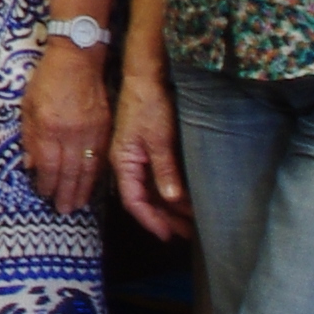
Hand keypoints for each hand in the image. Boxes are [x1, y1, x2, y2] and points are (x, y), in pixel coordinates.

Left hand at [20, 38, 109, 214]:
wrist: (78, 57)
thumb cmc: (47, 79)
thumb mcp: (27, 105)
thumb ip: (28, 136)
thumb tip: (29, 164)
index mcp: (48, 128)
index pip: (47, 166)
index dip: (46, 184)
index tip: (44, 194)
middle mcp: (70, 134)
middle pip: (69, 173)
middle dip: (65, 194)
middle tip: (64, 210)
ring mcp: (90, 132)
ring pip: (87, 169)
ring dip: (82, 190)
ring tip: (78, 205)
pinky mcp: (104, 127)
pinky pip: (100, 157)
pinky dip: (96, 174)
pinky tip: (92, 184)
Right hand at [107, 63, 188, 243]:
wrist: (145, 78)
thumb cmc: (148, 105)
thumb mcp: (158, 139)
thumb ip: (164, 170)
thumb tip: (171, 199)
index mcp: (123, 163)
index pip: (134, 202)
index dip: (151, 220)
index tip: (168, 235)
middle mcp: (126, 164)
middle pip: (143, 200)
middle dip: (164, 219)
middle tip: (186, 234)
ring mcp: (136, 158)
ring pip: (151, 192)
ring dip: (169, 207)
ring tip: (190, 221)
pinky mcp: (145, 151)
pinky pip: (155, 180)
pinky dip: (170, 192)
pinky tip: (185, 200)